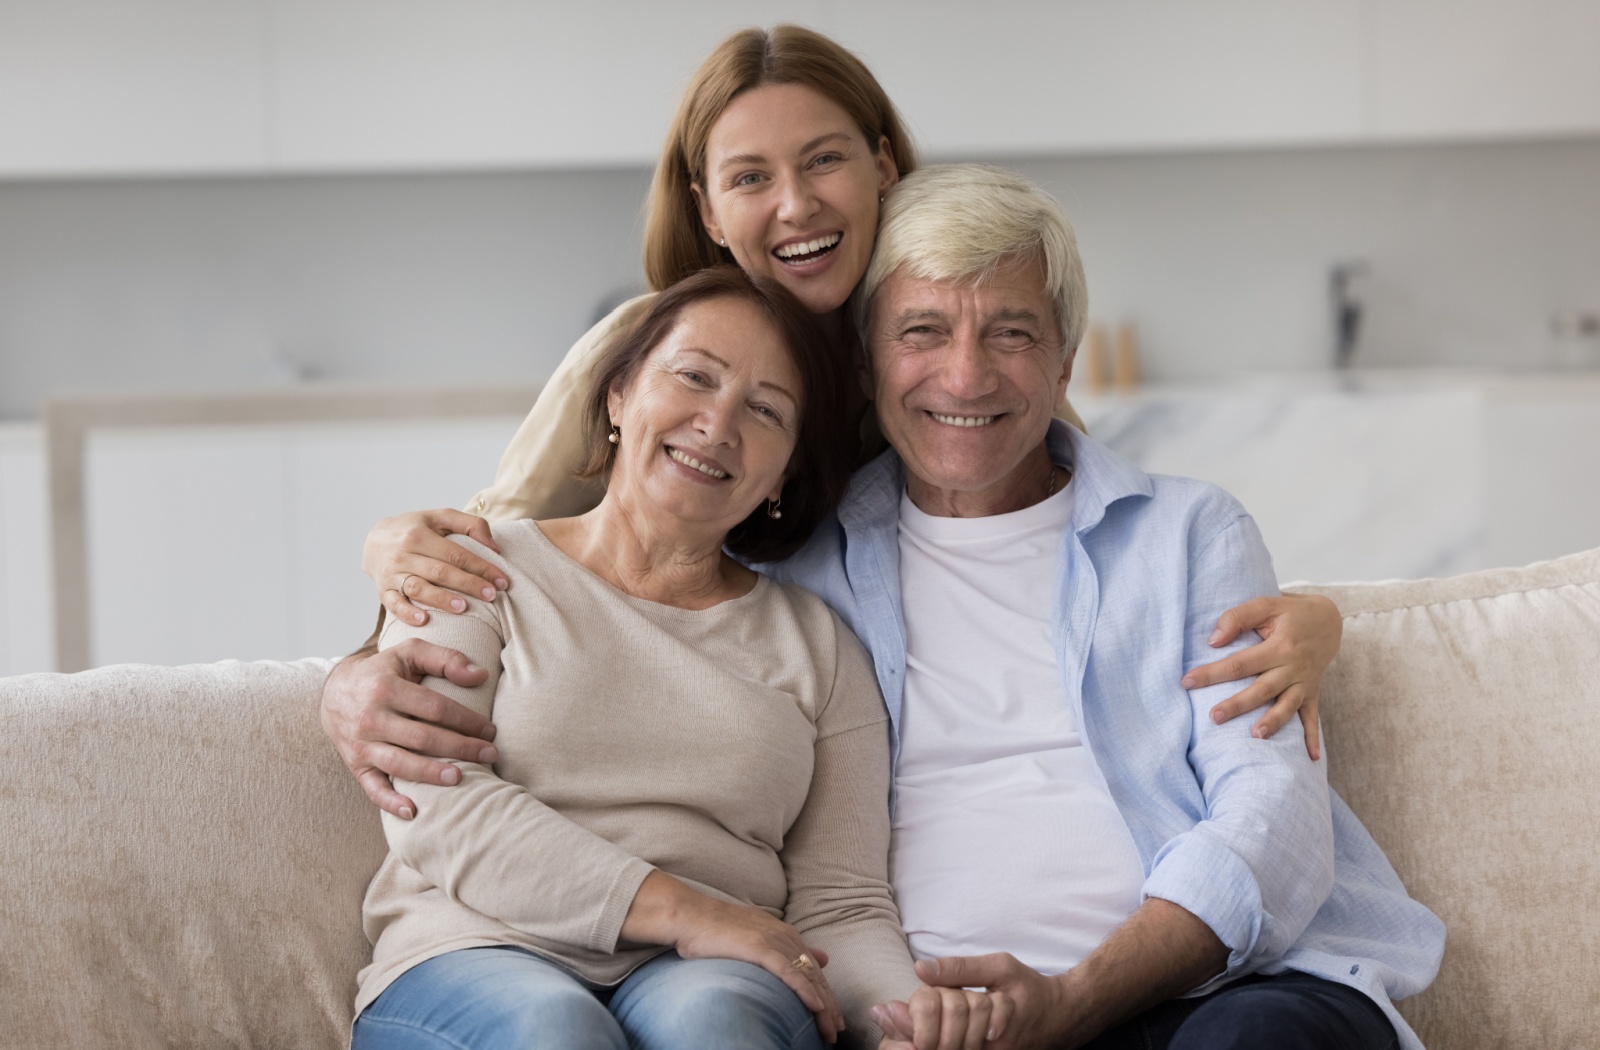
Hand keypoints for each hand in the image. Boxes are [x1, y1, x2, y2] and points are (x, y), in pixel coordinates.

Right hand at [319, 641, 497, 818]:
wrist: (335, 691)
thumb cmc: (383, 671)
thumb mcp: (410, 652)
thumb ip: (446, 658)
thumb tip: (480, 675)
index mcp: (385, 687)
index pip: (435, 707)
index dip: (466, 720)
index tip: (490, 730)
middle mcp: (370, 717)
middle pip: (422, 737)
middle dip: (460, 748)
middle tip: (490, 754)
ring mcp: (361, 744)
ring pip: (399, 764)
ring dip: (431, 774)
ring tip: (460, 778)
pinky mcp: (355, 765)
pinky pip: (372, 788)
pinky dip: (391, 802)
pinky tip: (413, 812)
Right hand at [363, 509, 508, 626]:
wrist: (375, 539)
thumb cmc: (415, 529)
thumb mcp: (440, 518)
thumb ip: (470, 524)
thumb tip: (494, 547)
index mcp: (419, 534)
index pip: (456, 554)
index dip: (481, 567)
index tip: (502, 581)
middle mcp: (403, 554)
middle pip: (440, 571)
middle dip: (468, 584)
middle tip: (492, 595)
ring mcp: (391, 573)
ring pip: (418, 588)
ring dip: (441, 599)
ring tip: (464, 607)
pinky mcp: (383, 590)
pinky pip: (393, 604)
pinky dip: (407, 613)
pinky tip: (424, 620)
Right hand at [622, 872, 845, 1043]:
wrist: (690, 915)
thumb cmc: (716, 929)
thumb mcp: (757, 935)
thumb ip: (787, 947)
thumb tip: (821, 957)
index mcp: (785, 934)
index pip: (812, 970)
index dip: (825, 994)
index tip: (833, 1017)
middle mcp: (785, 937)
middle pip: (814, 976)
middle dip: (829, 1005)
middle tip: (837, 1031)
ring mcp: (773, 941)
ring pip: (806, 977)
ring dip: (822, 1006)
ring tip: (829, 1029)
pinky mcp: (760, 948)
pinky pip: (789, 973)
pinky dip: (804, 990)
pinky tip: (816, 1007)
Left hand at [877, 955, 1069, 1049]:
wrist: (1062, 1017)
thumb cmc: (1029, 989)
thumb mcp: (999, 968)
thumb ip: (960, 969)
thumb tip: (920, 968)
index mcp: (988, 1023)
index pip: (938, 1028)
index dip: (910, 1024)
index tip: (884, 1011)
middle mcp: (987, 1048)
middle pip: (938, 1045)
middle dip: (911, 1034)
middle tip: (883, 1016)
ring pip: (946, 1049)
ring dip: (922, 1041)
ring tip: (900, 1029)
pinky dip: (939, 1043)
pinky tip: (923, 1036)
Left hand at [1182, 592, 1341, 759]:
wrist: (1329, 620)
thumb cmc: (1289, 613)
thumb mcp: (1265, 605)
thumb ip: (1237, 618)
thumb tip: (1214, 641)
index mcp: (1280, 646)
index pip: (1240, 663)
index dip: (1213, 673)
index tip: (1187, 682)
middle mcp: (1293, 667)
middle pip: (1262, 689)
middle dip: (1238, 705)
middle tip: (1214, 717)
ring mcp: (1305, 682)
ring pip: (1287, 706)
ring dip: (1273, 723)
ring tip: (1255, 736)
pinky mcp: (1313, 692)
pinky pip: (1313, 717)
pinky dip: (1313, 737)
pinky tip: (1311, 758)